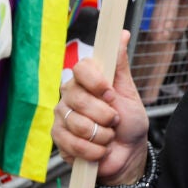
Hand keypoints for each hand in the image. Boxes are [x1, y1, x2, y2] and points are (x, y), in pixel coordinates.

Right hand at [53, 31, 150, 184]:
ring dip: (101, 135)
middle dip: (104, 115)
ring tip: (108, 137)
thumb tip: (121, 34)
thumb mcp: (129, 92)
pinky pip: (72, 143)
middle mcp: (70, 94)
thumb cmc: (129, 121)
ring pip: (76, 123)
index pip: (80, 68)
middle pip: (78, 98)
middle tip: (114, 121)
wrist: (129, 154)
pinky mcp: (59, 138)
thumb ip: (120, 65)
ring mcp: (62, 116)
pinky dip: (93, 150)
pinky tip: (100, 150)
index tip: (110, 94)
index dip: (96, 82)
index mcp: (87, 79)